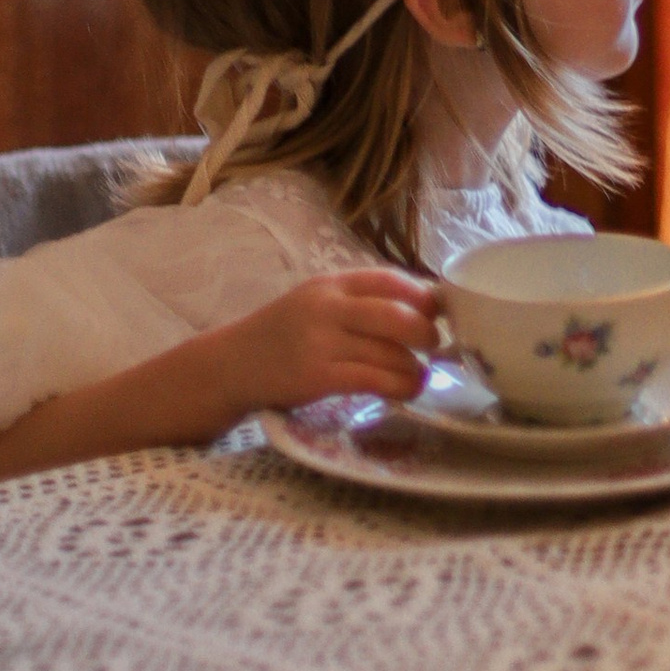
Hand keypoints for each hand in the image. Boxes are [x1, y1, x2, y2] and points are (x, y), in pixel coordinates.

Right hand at [216, 268, 444, 414]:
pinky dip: (399, 387)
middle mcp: (327, 307)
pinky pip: (373, 380)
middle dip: (427, 333)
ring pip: (390, 353)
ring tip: (421, 376)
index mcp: (330, 284)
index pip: (390, 280)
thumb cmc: (282, 335)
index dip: (423, 296)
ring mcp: (320, 342)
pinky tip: (405, 391)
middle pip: (397, 315)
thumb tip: (423, 309)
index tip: (438, 313)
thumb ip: (358, 302)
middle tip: (435, 347)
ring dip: (416, 368)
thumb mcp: (315, 302)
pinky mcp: (317, 377)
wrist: (231, 365)